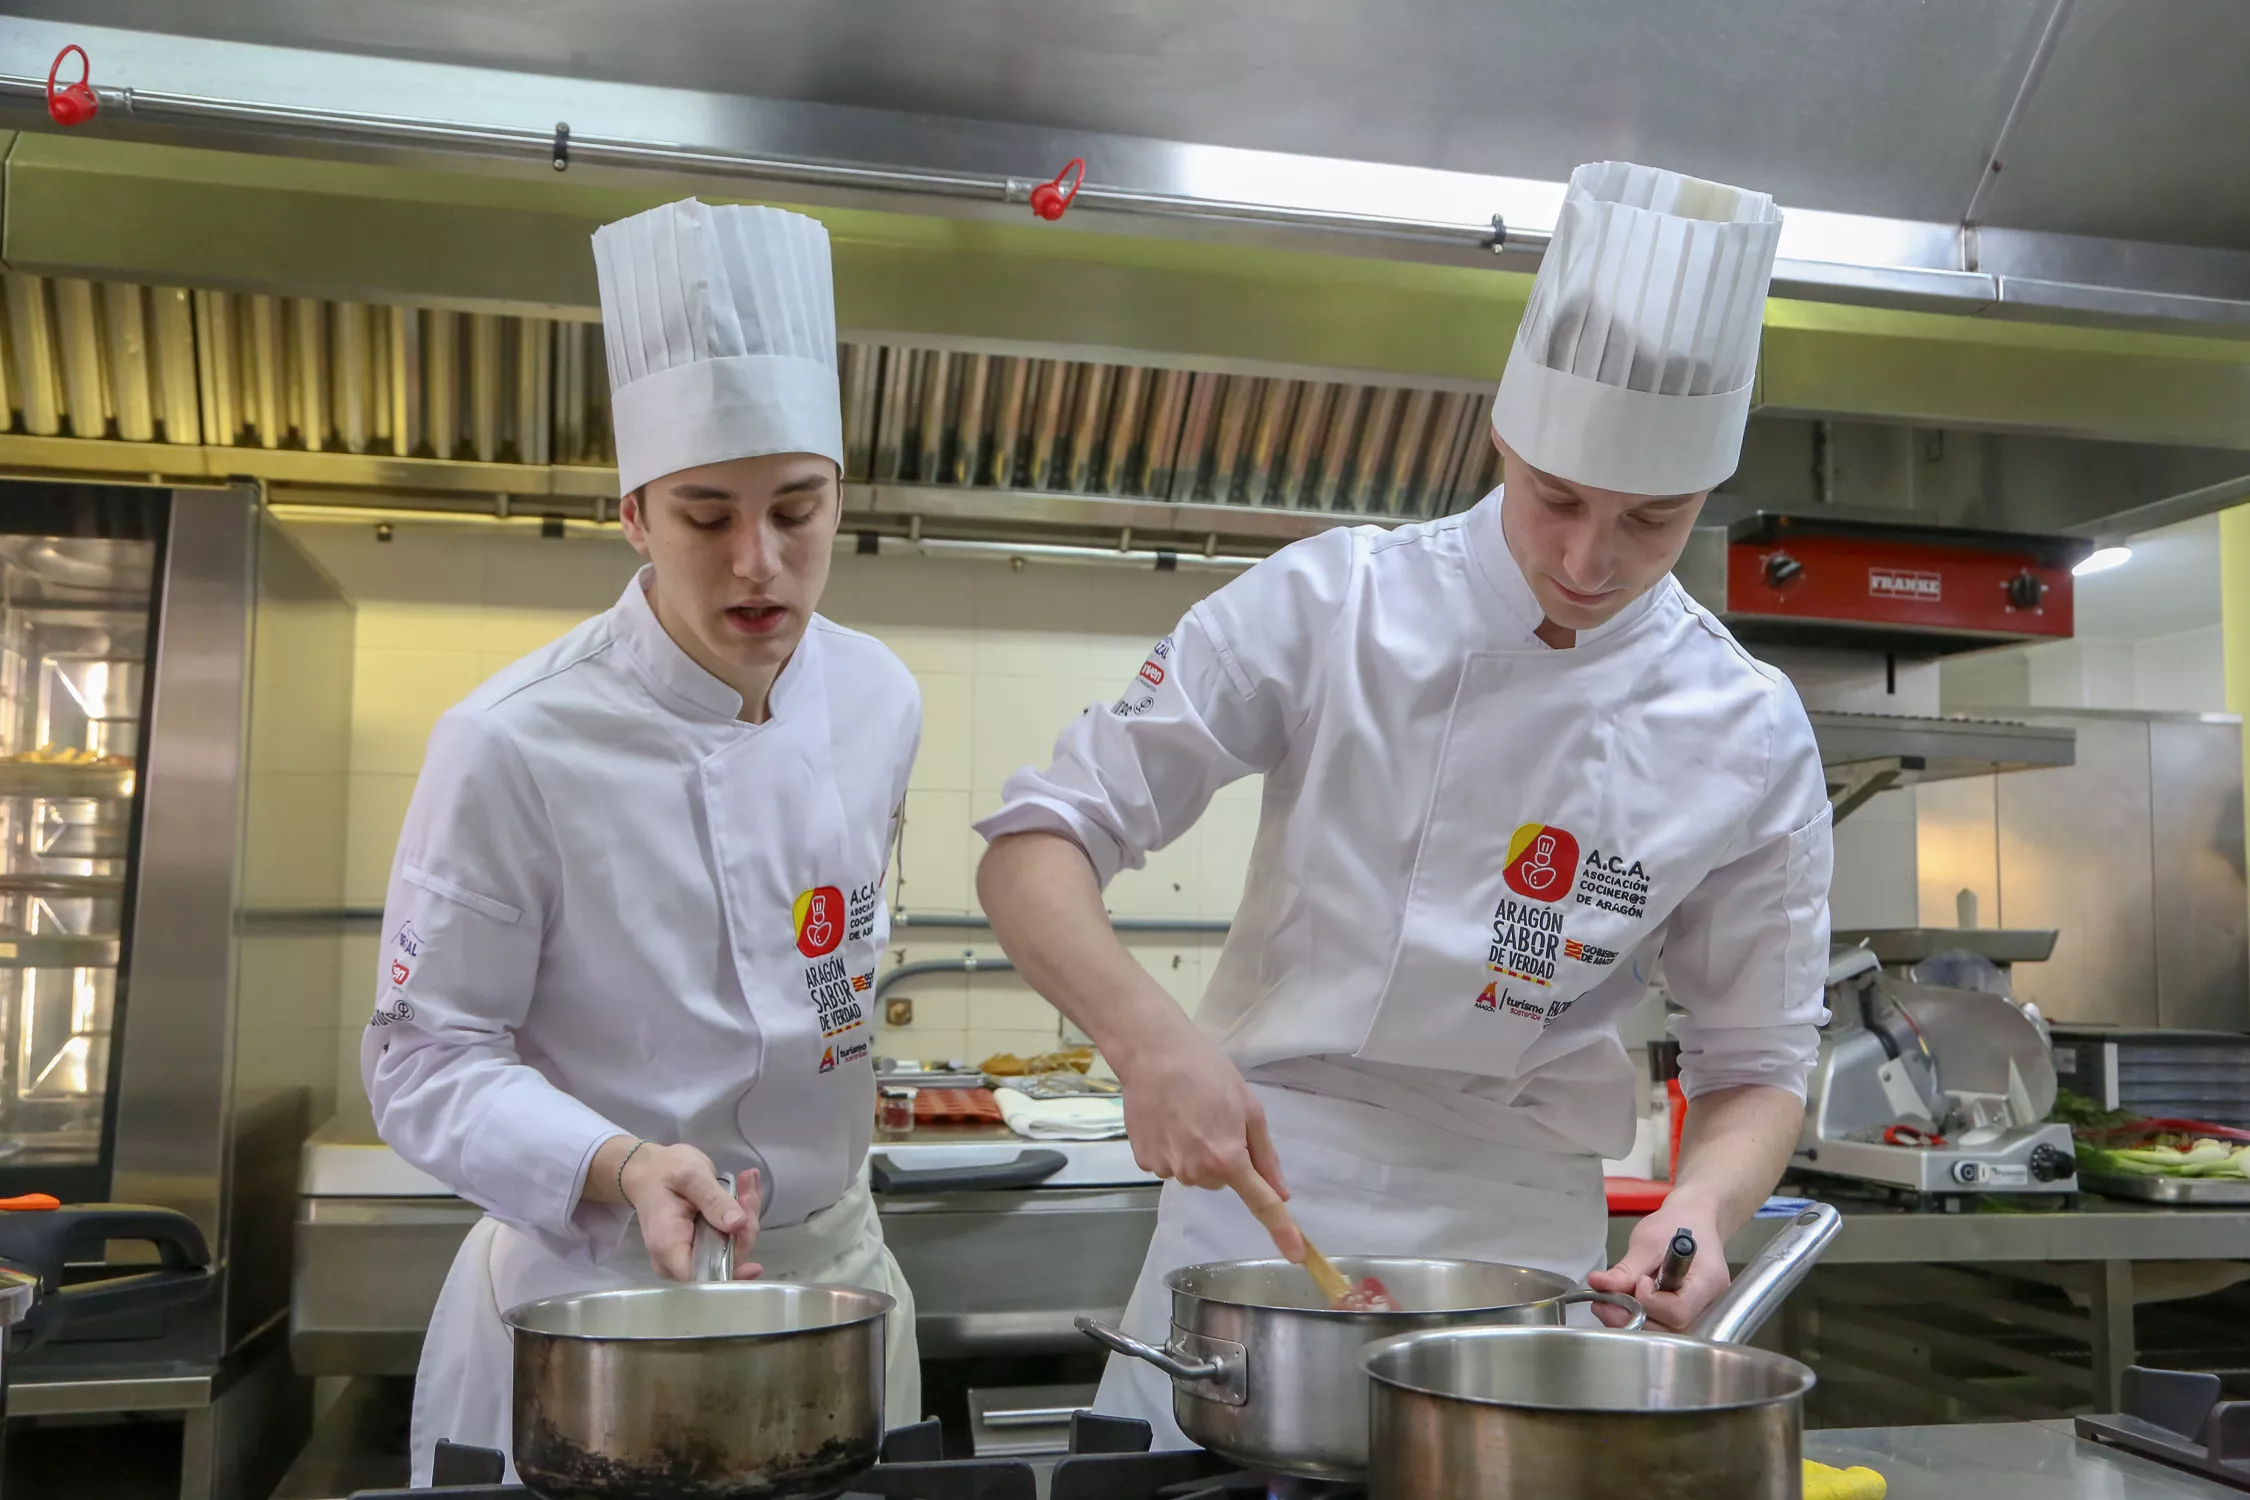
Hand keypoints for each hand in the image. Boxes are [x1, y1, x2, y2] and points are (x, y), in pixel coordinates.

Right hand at [620, 1142, 764, 1280]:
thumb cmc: (663, 1171)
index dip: (734, 1264)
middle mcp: (679, 1259)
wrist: (650, 1171)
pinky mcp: (705, 1246)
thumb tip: (738, 1225)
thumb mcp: (690, 1176)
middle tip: (748, 1191)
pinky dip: (742, 1213)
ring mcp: (693, 1254)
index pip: (705, 1277)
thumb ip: (713, 1200)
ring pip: (733, 1248)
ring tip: (747, 1180)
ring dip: (747, 1214)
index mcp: (669, 1246)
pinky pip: (731, 1238)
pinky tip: (745, 1185)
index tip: (748, 1228)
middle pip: (726, 1261)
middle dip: (745, 1226)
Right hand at [1119, 1029, 1303, 1261]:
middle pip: (1222, 1182)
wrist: (1153, 1054)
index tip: (1297, 1255)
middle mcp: (1197, 1171)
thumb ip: (1265, 1156)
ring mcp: (1167, 1169)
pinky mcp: (1144, 1162)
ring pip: (1195, 1174)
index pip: (1261, 1203)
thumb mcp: (1249, 1108)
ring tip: (1187, 1114)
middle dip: (1224, 1159)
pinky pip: (1169, 1165)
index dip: (1282, 1229)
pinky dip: (1172, 1149)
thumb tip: (1281, 1193)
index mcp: (1228, 1157)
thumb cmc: (1207, 1072)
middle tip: (1214, 1121)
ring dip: (1196, 1153)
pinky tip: (1167, 1120)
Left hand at [1585, 1199, 1729, 1330]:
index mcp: (1708, 1281)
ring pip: (1665, 1333)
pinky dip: (1640, 1319)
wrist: (1691, 1221)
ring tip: (1607, 1304)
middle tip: (1604, 1302)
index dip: (1651, 1301)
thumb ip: (1626, 1268)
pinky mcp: (1688, 1315)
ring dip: (1632, 1321)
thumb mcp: (1647, 1241)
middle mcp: (1710, 1304)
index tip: (1638, 1281)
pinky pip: (1663, 1327)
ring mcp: (1701, 1313)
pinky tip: (1621, 1307)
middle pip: (1672, 1328)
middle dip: (1634, 1317)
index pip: (1678, 1310)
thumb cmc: (1674, 1225)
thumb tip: (1598, 1284)